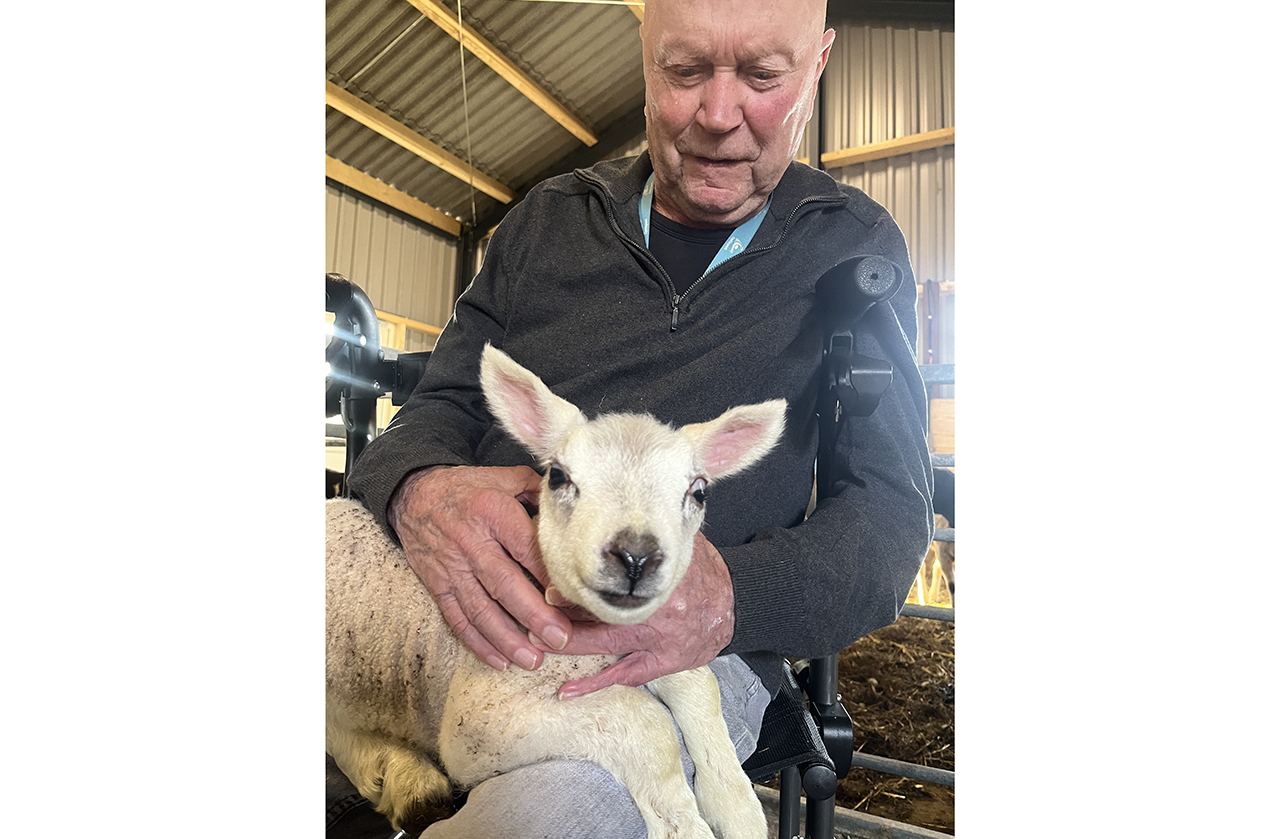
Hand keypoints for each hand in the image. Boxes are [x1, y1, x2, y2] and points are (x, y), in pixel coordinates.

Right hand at [388, 465, 570, 671]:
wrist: (415, 496)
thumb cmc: (469, 489)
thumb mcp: (504, 478)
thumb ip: (538, 494)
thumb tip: (570, 514)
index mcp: (492, 512)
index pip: (526, 548)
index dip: (548, 574)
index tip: (572, 598)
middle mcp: (471, 542)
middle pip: (504, 583)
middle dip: (533, 615)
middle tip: (559, 639)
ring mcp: (452, 568)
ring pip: (480, 609)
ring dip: (507, 638)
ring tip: (533, 660)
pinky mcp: (437, 585)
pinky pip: (457, 618)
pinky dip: (478, 642)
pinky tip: (500, 660)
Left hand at [542, 532, 734, 698]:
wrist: (737, 604)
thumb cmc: (704, 570)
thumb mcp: (680, 541)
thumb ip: (650, 533)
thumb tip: (617, 506)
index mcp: (658, 579)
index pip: (609, 581)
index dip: (575, 582)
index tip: (548, 581)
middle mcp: (654, 611)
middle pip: (598, 614)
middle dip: (561, 615)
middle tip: (528, 613)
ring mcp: (656, 641)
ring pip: (603, 646)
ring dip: (568, 646)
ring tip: (534, 644)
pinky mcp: (660, 663)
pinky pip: (623, 676)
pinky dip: (594, 684)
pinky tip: (566, 690)